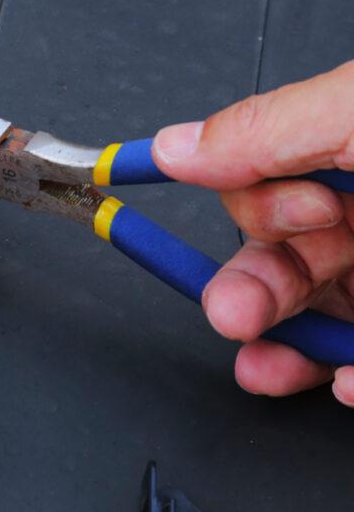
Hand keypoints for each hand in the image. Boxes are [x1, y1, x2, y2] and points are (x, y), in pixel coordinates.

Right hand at [153, 61, 353, 405]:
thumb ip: (268, 129)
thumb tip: (175, 146)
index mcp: (353, 154)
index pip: (270, 189)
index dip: (249, 209)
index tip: (192, 215)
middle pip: (286, 262)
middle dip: (248, 293)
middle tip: (232, 312)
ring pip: (318, 321)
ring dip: (284, 351)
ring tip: (269, 367)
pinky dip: (348, 378)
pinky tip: (347, 381)